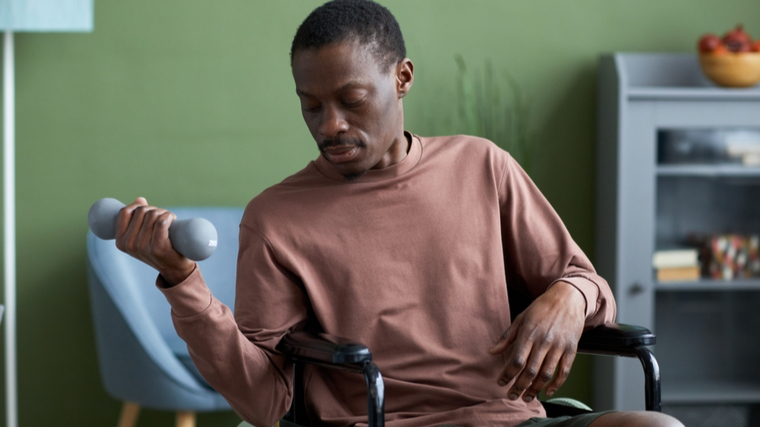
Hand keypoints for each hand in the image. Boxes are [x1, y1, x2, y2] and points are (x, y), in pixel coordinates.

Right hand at [115, 197, 195, 285]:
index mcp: (120, 241)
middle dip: (154, 210)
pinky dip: (168, 216)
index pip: (124, 212)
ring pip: (153, 215)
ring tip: (169, 221)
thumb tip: (140, 200)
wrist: (174, 269)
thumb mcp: (142, 236)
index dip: (138, 206)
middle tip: (163, 218)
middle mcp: (129, 245)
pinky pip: (161, 222)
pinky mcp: (158, 248)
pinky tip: (173, 219)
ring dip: (164, 213)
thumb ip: (137, 219)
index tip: (148, 211)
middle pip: (141, 211)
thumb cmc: (158, 249)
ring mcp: (143, 247)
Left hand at [489, 281, 585, 401]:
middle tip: (511, 396)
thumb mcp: (521, 318)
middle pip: (530, 371)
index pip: (516, 360)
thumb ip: (506, 337)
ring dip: (535, 389)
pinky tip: (548, 392)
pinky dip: (556, 385)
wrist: (568, 298)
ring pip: (546, 374)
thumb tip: (492, 352)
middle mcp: (544, 342)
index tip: (500, 383)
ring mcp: (559, 347)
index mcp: (529, 334)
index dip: (507, 375)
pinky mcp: (571, 350)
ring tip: (527, 397)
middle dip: (519, 387)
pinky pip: (564, 372)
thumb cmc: (541, 308)